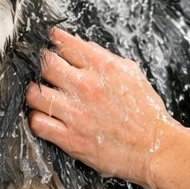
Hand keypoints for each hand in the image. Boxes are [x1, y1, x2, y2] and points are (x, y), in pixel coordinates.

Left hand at [26, 27, 177, 188]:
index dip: (52, 41)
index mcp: (102, 67)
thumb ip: (104, 58)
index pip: (63, 43)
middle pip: (44, 64)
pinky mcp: (70, 138)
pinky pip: (38, 123)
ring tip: (41, 95)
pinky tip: (45, 117)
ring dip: (34, 93)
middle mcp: (86, 86)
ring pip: (34, 94)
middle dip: (40, 65)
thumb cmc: (146, 112)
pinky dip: (36, 119)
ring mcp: (76, 113)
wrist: (155, 147)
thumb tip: (82, 47)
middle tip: (42, 71)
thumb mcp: (131, 73)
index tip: (48, 43)